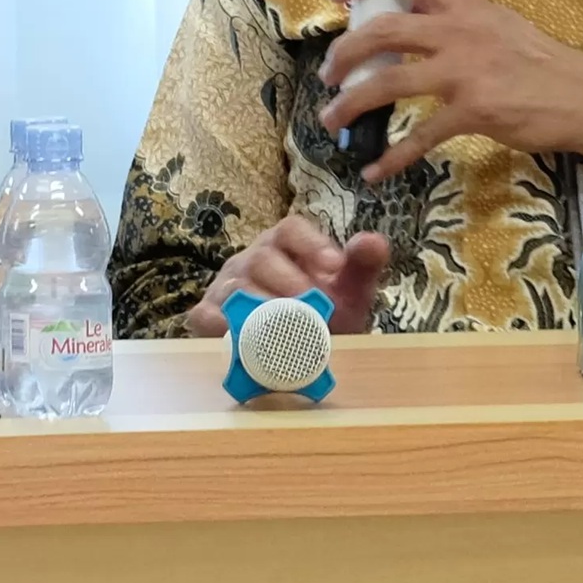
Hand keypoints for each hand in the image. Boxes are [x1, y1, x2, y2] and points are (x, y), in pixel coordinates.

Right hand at [183, 215, 391, 336]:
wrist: (297, 353)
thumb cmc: (322, 312)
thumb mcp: (349, 291)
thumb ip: (362, 266)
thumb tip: (374, 241)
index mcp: (284, 245)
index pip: (291, 229)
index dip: (311, 243)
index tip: (335, 266)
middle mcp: (252, 259)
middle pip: (263, 258)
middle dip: (290, 283)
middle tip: (314, 307)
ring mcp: (226, 286)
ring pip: (236, 287)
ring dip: (261, 308)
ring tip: (287, 329)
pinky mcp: (207, 314)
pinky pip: (207, 315)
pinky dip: (221, 326)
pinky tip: (241, 338)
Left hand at [317, 0, 582, 183]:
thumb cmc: (539, 60)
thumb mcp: (496, 22)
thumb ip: (454, 19)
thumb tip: (411, 20)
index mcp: (462, 3)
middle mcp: (457, 30)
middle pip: (381, 30)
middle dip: (343, 53)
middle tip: (327, 73)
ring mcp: (463, 72)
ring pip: (388, 83)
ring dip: (351, 103)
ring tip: (331, 118)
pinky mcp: (472, 112)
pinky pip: (420, 137)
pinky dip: (392, 157)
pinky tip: (375, 171)